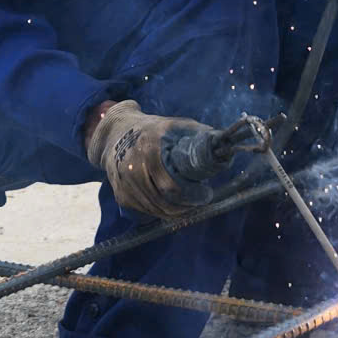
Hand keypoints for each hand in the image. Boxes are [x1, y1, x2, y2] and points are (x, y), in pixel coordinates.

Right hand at [85, 101, 218, 220]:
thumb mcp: (174, 125)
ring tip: (189, 203)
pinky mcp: (121, 196)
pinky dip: (162, 212)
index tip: (207, 193)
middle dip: (188, 205)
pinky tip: (171, 204)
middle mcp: (133, 167)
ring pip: (157, 210)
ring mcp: (125, 184)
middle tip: (201, 200)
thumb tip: (223, 144)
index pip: (172, 186)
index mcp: (150, 148)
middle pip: (165, 202)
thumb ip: (197, 133)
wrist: (115, 134)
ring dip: (177, 211)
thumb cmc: (152, 130)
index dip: (192, 195)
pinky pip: (146, 213)